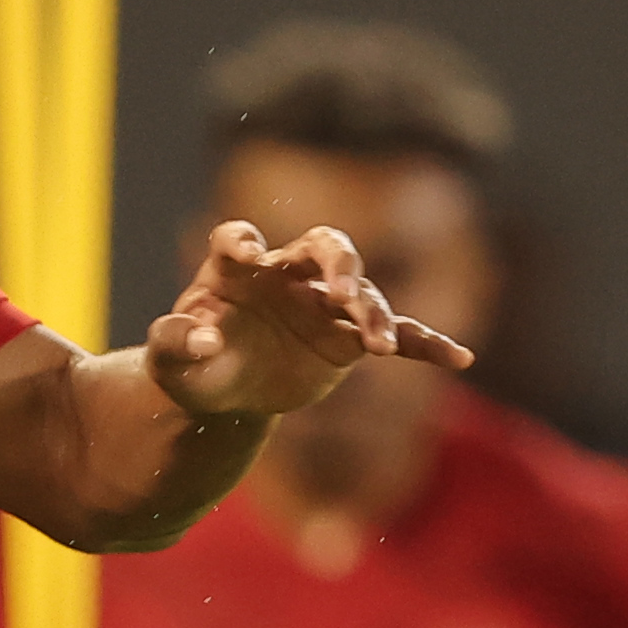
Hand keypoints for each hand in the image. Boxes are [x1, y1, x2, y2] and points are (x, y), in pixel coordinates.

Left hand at [146, 221, 471, 427]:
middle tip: (342, 291)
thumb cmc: (191, 362)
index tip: (245, 254)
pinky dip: (424, 344)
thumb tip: (202, 339)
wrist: (222, 388)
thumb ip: (175, 342)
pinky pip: (394, 334)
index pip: (237, 238)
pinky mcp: (347, 338)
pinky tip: (458, 358)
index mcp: (235, 267)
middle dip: (338, 264)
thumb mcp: (169, 359)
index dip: (241, 241)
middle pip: (323, 247)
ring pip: (362, 293)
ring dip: (373, 313)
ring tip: (377, 345)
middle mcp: (286, 273)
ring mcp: (323, 303)